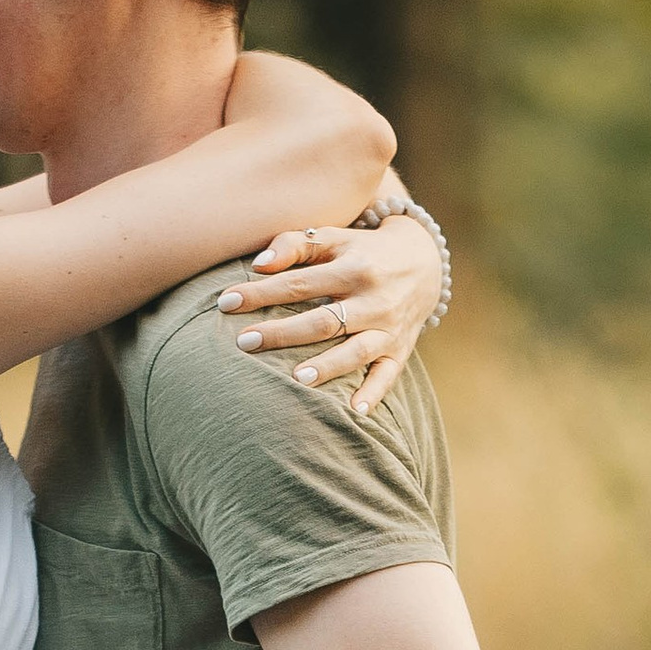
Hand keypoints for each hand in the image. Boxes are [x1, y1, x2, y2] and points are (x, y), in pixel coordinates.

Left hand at [216, 204, 444, 419]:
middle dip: (283, 333)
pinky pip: (388, 375)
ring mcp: (388, 328)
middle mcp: (372, 299)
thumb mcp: (334, 237)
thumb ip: (295, 244)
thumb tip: (259, 264)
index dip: (261, 293)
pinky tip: (355, 412)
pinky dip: (373, 393)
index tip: (225, 303)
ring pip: (356, 350)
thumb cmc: (362, 251)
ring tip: (298, 380)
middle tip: (244, 343)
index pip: (298, 284)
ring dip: (329, 366)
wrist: (424, 262)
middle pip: (323, 320)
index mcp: (352, 267)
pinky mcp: (400, 349)